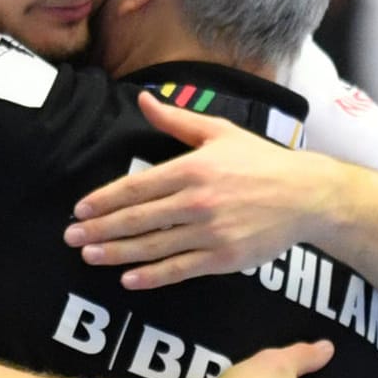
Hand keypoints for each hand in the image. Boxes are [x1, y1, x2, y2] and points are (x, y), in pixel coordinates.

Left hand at [64, 92, 343, 287]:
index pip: (137, 187)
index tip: (80, 210)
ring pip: (153, 246)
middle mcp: (198, 201)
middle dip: (101, 229)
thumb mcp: (220, 132)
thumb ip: (177, 120)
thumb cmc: (262, 161)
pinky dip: (152, 275)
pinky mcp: (224, 257)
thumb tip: (143, 99)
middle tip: (71, 238)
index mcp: (193, 168)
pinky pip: (180, 268)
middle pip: (138, 219)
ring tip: (90, 256)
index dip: (105, 200)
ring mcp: (211, 232)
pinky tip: (128, 278)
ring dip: (117, 253)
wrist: (306, 195)